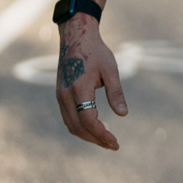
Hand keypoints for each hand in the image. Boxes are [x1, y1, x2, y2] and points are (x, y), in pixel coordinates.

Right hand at [55, 14, 127, 149]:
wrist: (76, 36)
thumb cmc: (96, 51)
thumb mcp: (110, 70)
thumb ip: (116, 92)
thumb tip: (123, 114)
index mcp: (79, 88)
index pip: (88, 120)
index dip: (102, 134)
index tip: (115, 142)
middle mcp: (65, 95)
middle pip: (78, 127)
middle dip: (96, 139)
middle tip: (114, 145)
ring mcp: (60, 96)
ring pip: (71, 125)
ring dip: (87, 136)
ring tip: (106, 140)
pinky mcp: (60, 95)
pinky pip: (68, 118)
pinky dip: (80, 128)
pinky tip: (94, 129)